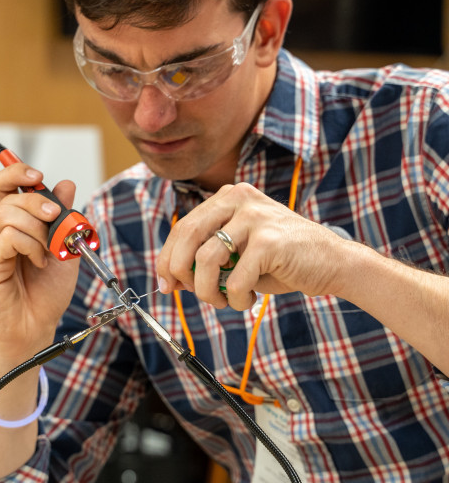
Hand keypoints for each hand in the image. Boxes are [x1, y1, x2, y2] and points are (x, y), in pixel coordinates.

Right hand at [0, 162, 79, 359]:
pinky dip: (32, 246)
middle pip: (6, 193)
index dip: (18, 172)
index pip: (4, 184)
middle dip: (39, 200)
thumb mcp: (65, 247)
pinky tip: (39, 262)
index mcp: (14, 223)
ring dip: (39, 229)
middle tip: (56, 217)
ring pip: (9, 213)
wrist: (37, 325)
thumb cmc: (47, 290)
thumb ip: (65, 216)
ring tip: (48, 251)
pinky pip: (9, 237)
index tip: (38, 177)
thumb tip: (66, 184)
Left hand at [157, 183, 350, 310]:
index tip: (165, 283)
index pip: (183, 226)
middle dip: (180, 272)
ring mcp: (255, 217)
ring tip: (224, 301)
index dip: (167, 257)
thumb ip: (206, 255)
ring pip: (206, 259)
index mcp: (228, 197)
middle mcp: (239, 199)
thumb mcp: (239, 250)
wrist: (332, 261)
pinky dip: (236, 300)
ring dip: (208, 291)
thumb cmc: (280, 260)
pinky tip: (249, 300)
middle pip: (187, 236)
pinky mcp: (270, 240)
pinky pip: (235, 280)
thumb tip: (170, 278)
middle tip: (191, 293)